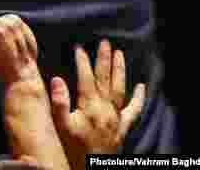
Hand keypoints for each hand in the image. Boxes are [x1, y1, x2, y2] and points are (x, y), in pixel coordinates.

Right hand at [50, 40, 145, 164]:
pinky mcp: (123, 127)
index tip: (79, 47)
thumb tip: (57, 79)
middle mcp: (106, 109)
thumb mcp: (61, 126)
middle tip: (105, 42)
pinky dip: (139, 98)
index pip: (86, 78)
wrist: (90, 168)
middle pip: (106, 79)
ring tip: (119, 53)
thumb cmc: (73, 148)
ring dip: (120, 70)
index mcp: (90, 106)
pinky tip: (142, 87)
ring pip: (120, 88)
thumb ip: (59, 103)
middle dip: (104, 59)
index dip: (82, 61)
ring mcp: (116, 118)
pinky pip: (134, 110)